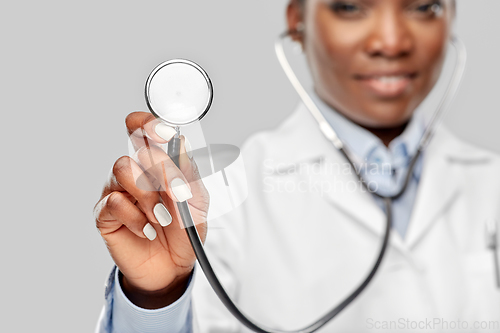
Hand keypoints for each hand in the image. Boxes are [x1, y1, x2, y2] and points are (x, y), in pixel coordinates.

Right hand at [94, 112, 208, 307]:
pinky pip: (115, 202)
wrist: (173, 266)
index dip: (148, 124)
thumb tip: (181, 144)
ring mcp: (118, 190)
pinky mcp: (105, 213)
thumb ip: (189, 174)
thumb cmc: (184, 230)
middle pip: (135, 146)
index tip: (164, 133)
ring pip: (123, 169)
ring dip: (148, 195)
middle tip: (177, 192)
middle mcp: (135, 171)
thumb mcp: (197, 202)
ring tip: (163, 217)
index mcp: (156, 163)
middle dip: (161, 168)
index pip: (142, 129)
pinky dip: (137, 218)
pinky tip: (147, 230)